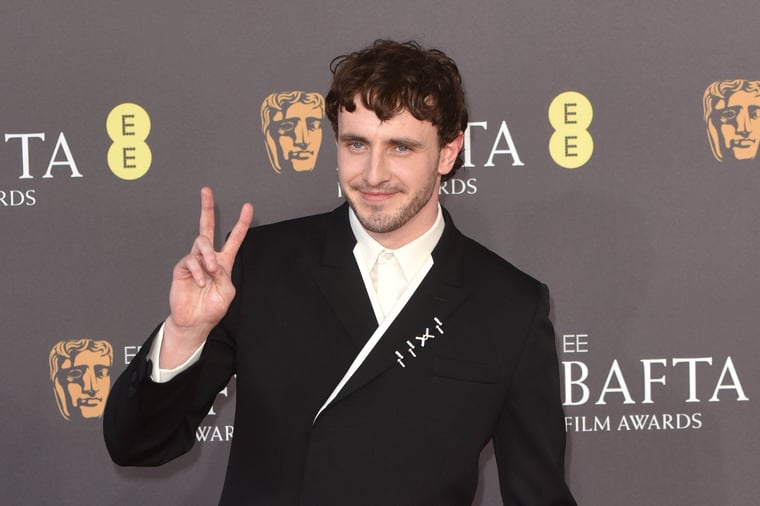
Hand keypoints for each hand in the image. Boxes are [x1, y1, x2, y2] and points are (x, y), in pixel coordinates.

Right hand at [162, 187, 252, 366]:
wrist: (194, 322)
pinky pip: (190, 261)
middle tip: (207, 191)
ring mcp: (194, 261)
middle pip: (207, 227)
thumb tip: (214, 263)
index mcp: (223, 262)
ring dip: (207, 256)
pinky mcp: (182, 268)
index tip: (248, 207)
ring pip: (201, 243)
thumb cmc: (211, 308)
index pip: (233, 239)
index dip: (241, 223)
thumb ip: (225, 276)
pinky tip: (200, 283)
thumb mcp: (227, 292)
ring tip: (210, 272)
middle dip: (207, 208)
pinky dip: (197, 272)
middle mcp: (208, 258)